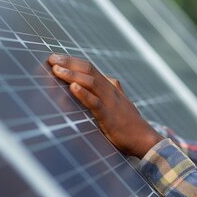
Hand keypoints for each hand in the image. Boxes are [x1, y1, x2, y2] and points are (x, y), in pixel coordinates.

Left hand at [47, 54, 162, 157]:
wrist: (144, 139)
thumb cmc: (129, 124)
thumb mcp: (119, 103)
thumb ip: (109, 92)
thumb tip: (100, 81)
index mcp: (110, 86)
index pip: (90, 68)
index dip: (72, 61)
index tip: (55, 57)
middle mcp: (110, 90)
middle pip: (88, 70)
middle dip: (69, 63)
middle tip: (52, 58)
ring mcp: (110, 102)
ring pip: (90, 82)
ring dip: (72, 74)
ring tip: (56, 69)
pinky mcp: (109, 116)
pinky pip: (95, 102)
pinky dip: (83, 93)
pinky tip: (73, 87)